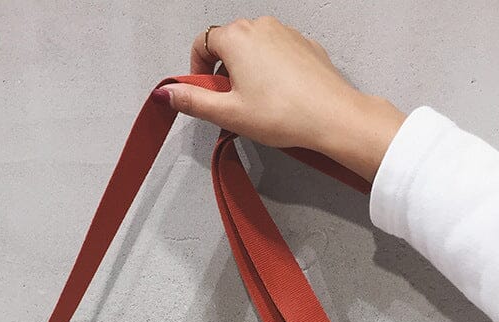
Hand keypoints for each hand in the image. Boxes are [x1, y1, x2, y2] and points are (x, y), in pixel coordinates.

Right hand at [152, 16, 406, 182]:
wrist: (331, 116)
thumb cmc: (284, 114)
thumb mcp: (228, 114)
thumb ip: (193, 102)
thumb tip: (168, 94)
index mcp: (237, 39)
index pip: (202, 43)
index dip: (196, 70)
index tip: (201, 93)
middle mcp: (261, 27)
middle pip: (228, 45)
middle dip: (221, 74)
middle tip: (227, 105)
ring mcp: (286, 34)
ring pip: (254, 49)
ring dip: (246, 73)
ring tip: (255, 106)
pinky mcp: (305, 46)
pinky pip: (277, 55)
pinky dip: (270, 73)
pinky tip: (277, 100)